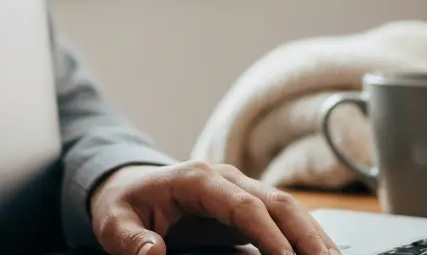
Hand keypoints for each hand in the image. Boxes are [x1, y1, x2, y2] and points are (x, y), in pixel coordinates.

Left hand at [90, 162, 339, 254]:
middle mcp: (226, 179)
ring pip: (288, 208)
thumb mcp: (113, 222)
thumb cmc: (123, 204)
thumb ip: (130, 239)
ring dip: (313, 235)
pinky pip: (282, 218)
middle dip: (305, 234)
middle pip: (277, 202)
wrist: (128, 188)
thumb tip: (153, 253)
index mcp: (197, 179)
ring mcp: (241, 190)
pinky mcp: (248, 206)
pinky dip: (304, 236)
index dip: (268, 233)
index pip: (243, 205)